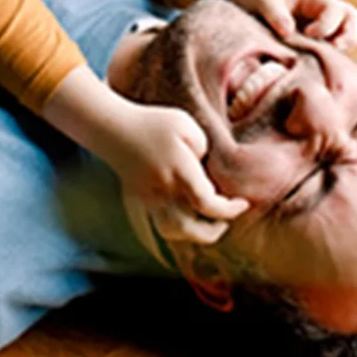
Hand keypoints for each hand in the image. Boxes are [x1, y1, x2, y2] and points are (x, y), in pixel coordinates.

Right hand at [96, 98, 249, 243]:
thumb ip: (203, 146)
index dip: (230, 210)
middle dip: (214, 230)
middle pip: (192, 229)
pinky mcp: (142, 201)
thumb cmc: (152, 123)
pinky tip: (188, 216)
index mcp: (179, 171)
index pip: (208, 203)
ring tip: (208, 222)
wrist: (113, 131)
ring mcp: (151, 199)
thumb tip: (205, 169)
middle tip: (225, 219)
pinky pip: (162, 225)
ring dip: (195, 233)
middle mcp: (165, 191)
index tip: (243, 203)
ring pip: (174, 232)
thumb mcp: (184, 124)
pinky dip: (178, 228)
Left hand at [226, 0, 356, 50]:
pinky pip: (329, 51)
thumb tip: (288, 32)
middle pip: (352, 20)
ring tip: (324, 62)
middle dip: (349, 37)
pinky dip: (327, 59)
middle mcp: (323, 12)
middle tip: (332, 51)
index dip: (327, 25)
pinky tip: (312, 68)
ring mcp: (321, 27)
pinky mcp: (312, 42)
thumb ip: (275, 13)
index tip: (308, 34)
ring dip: (341, 49)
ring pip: (346, 37)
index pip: (336, 10)